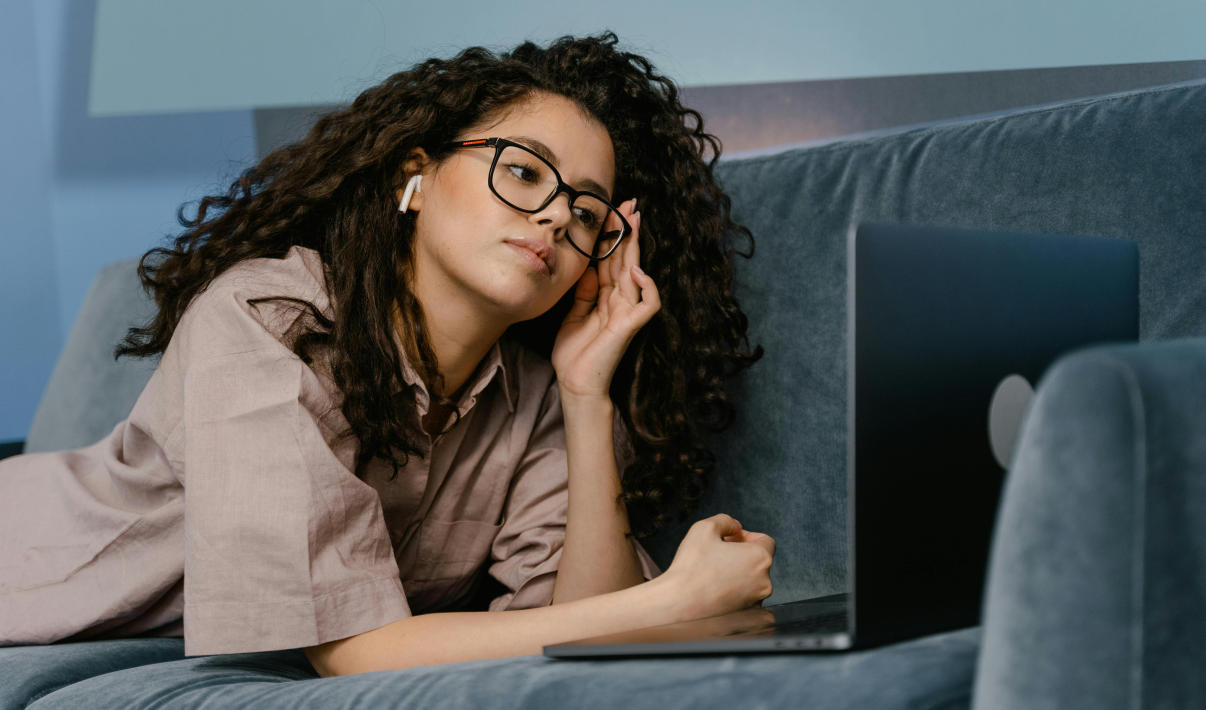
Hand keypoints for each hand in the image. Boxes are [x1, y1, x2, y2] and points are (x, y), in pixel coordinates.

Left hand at [551, 199, 660, 398]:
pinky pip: (648, 303)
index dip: (612, 236)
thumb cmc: (573, 355)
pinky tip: (636, 270)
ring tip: (634, 221)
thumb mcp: (572, 315)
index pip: (611, 260)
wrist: (575, 384)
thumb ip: (583, 292)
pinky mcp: (631, 326)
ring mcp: (627, 312)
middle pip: (625, 259)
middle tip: (630, 203)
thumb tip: (587, 267)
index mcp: (605, 297)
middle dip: (627, 231)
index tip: (611, 210)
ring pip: (636, 273)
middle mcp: (619, 300)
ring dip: (635, 246)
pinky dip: (647, 286)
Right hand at [656, 514, 775, 621]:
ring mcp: (756, 602)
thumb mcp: (705, 528)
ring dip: (738, 572)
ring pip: (752, 580)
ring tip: (714, 571)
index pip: (766, 541)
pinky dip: (734, 591)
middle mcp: (764, 582)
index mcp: (760, 558)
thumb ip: (725, 521)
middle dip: (742, 553)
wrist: (678, 606)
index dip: (748, 535)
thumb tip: (735, 526)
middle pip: (759, 561)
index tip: (730, 538)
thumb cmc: (692, 567)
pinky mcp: (746, 616)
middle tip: (719, 552)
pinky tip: (714, 588)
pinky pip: (745, 598)